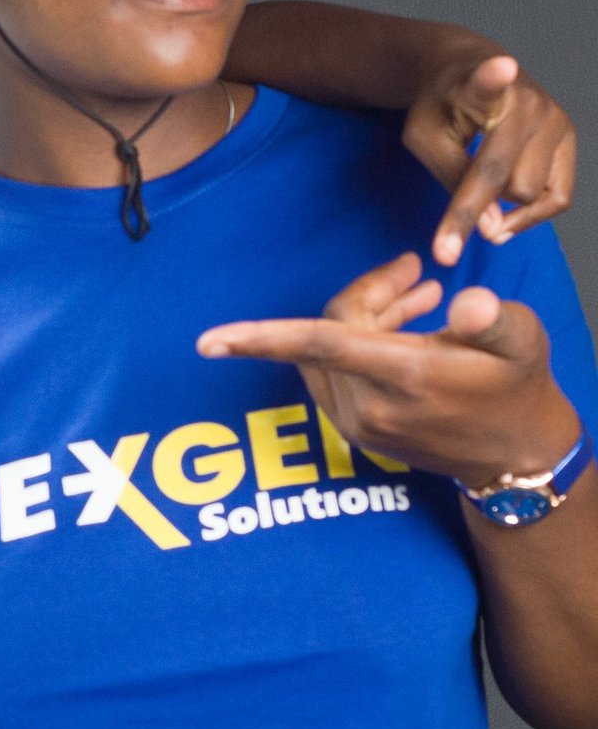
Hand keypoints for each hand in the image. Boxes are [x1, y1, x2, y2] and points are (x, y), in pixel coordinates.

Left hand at [197, 254, 581, 489]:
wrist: (515, 455)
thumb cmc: (518, 388)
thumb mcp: (523, 343)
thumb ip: (493, 320)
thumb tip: (467, 303)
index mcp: (402, 377)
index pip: (319, 345)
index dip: (260, 338)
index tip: (206, 341)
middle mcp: (368, 405)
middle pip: (332, 328)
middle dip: (371, 294)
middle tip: (414, 273)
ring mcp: (356, 423)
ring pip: (329, 349)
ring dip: (367, 317)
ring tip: (419, 295)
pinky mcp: (353, 430)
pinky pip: (334, 371)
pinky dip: (357, 344)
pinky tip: (401, 325)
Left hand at [406, 44, 575, 266]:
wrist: (466, 71)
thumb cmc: (440, 107)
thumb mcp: (423, 137)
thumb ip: (451, 178)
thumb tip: (492, 229)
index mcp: (482, 86)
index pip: (488, 86)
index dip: (494, 77)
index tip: (502, 65)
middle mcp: (531, 100)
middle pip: (511, 181)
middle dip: (480, 203)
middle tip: (454, 211)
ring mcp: (557, 119)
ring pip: (533, 194)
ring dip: (502, 205)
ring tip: (478, 193)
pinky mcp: (570, 138)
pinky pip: (559, 198)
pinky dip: (531, 215)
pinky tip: (503, 216)